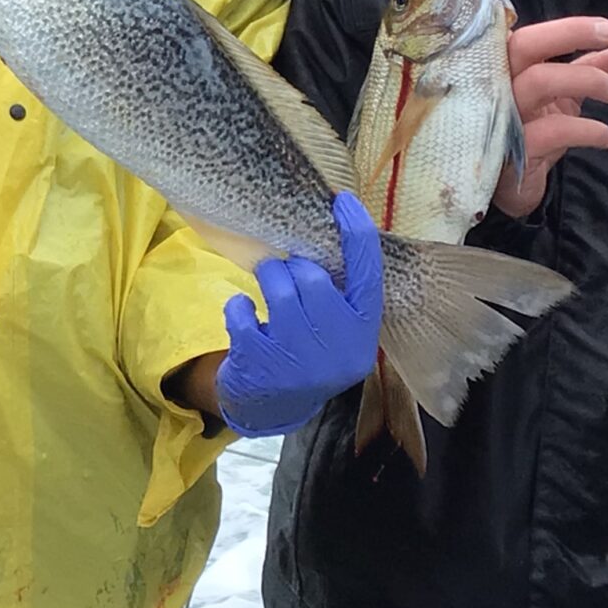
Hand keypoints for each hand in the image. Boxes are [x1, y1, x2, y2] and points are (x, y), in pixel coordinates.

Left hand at [215, 193, 385, 437]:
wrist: (272, 406)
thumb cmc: (308, 351)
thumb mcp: (337, 329)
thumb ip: (340, 292)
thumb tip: (327, 231)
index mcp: (364, 332)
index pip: (368, 273)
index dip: (357, 233)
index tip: (342, 200)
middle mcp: (339, 348)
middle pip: (313, 278)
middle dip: (293, 266)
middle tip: (286, 273)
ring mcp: (301, 360)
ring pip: (279, 289)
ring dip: (268, 277)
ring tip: (268, 286)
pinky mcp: (262, 365)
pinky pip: (243, 310)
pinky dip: (238, 307)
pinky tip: (247, 318)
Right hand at [495, 17, 607, 217]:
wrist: (512, 188)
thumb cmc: (532, 131)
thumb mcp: (564, 98)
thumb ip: (591, 72)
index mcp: (506, 68)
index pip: (528, 35)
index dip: (567, 28)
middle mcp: (494, 86)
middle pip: (523, 46)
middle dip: (570, 36)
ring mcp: (498, 117)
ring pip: (537, 81)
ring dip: (585, 79)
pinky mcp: (509, 152)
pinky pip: (550, 131)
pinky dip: (586, 129)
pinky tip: (607, 136)